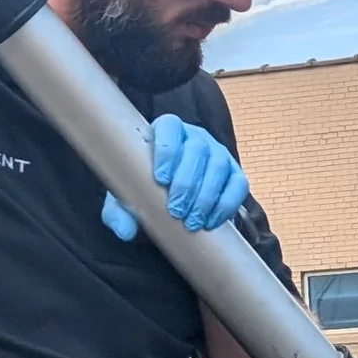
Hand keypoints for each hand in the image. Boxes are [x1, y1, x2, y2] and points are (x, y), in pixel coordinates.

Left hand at [99, 114, 249, 241]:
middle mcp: (195, 138)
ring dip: (206, 196)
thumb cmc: (147, 192)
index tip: (161, 178)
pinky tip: (211, 221)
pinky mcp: (235, 174)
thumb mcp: (128, 199)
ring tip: (192, 221)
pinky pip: (238, 185)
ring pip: (218, 165)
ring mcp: (218, 154)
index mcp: (166, 133)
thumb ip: (119, 213)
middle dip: (187, 182)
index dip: (166, 149)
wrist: (175, 204)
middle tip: (176, 210)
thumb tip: (126, 230)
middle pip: (197, 149)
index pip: (169, 126)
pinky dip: (226, 204)